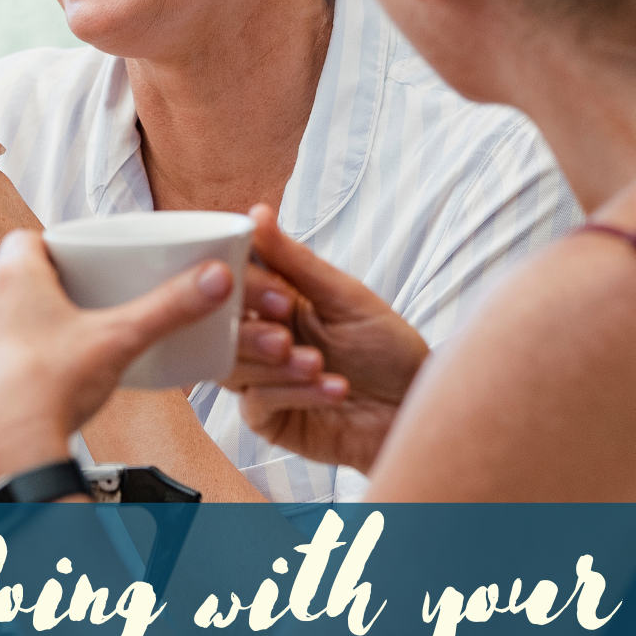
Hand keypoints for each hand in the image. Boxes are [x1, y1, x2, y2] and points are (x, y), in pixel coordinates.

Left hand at [0, 230, 232, 494]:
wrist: (6, 453)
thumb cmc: (53, 388)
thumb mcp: (121, 339)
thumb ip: (169, 307)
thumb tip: (214, 279)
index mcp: (13, 278)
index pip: (27, 239)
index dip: (54, 249)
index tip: (79, 264)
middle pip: (11, 281)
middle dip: (42, 292)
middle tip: (77, 310)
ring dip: (16, 331)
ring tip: (54, 353)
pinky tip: (27, 389)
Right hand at [226, 205, 428, 472]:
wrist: (416, 406)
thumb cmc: (388, 349)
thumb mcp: (347, 298)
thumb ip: (297, 262)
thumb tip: (256, 215)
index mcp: (274, 301)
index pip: (232, 283)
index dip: (241, 285)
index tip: (275, 293)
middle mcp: (261, 339)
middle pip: (219, 330)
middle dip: (251, 331)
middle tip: (285, 335)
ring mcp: (262, 380)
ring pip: (231, 368)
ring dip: (276, 365)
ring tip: (318, 363)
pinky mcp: (271, 420)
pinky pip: (258, 404)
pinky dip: (295, 393)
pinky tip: (334, 388)